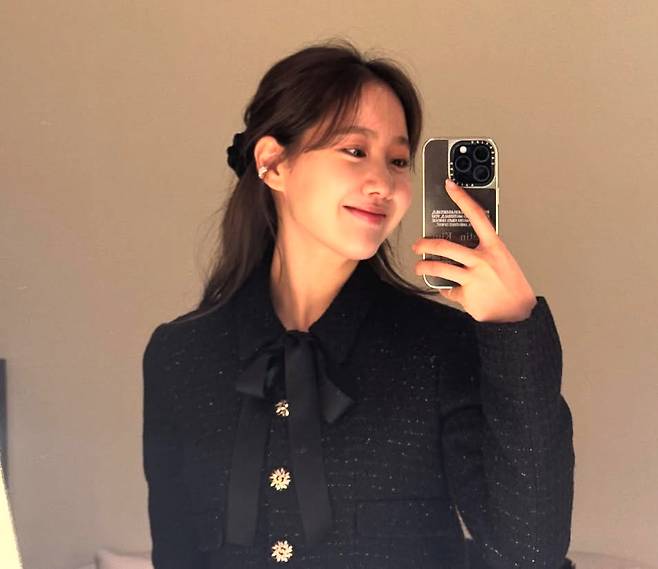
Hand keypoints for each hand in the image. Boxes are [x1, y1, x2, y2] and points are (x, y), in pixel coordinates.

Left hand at [412, 178, 536, 322]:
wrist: (517, 315)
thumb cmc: (512, 286)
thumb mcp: (502, 261)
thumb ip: (483, 252)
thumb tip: (462, 247)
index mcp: (494, 247)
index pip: (477, 215)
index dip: (462, 198)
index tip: (450, 186)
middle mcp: (482, 260)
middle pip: (444, 246)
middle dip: (425, 244)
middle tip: (418, 245)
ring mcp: (472, 278)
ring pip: (438, 268)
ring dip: (424, 267)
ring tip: (420, 267)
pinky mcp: (465, 295)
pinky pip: (448, 290)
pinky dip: (447, 290)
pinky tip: (451, 290)